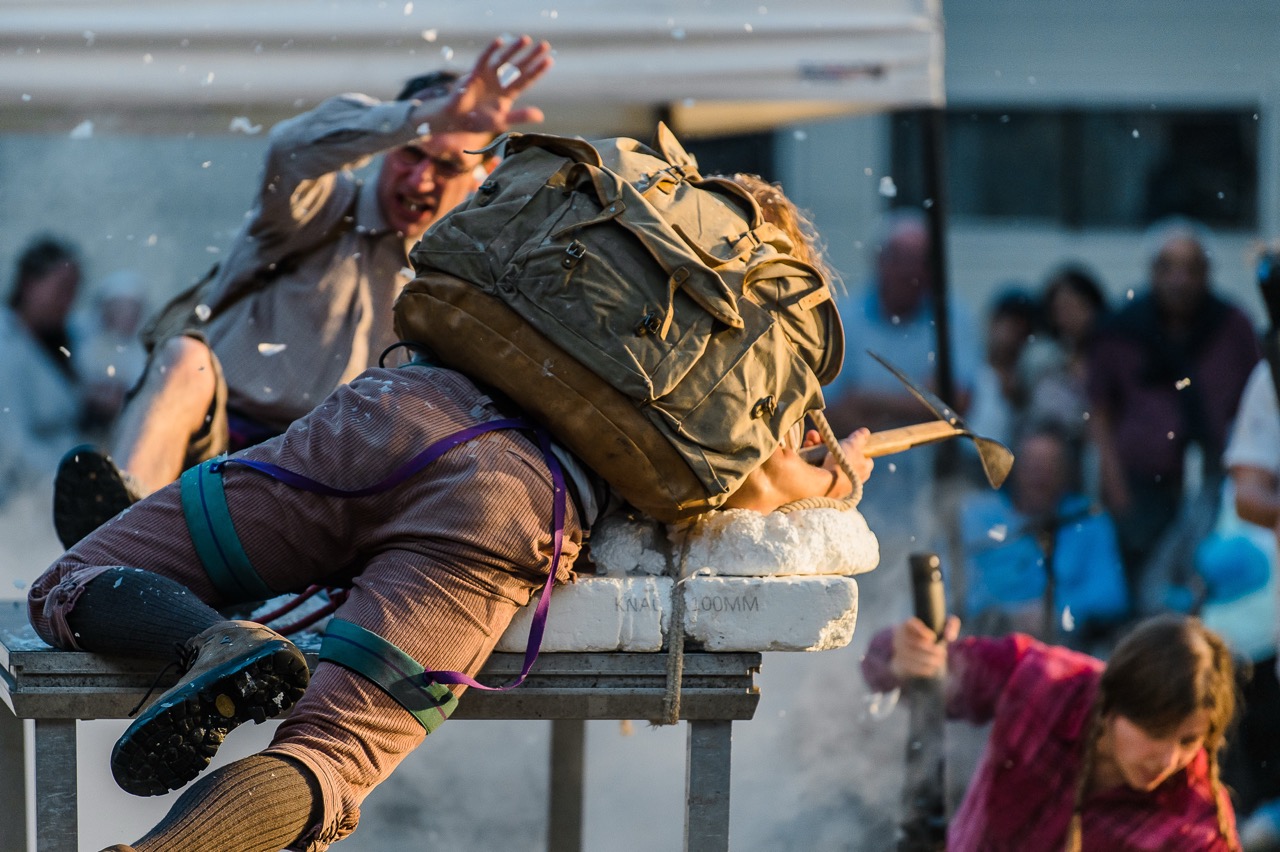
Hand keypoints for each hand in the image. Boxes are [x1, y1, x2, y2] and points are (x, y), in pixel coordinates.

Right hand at [426, 35, 552, 135]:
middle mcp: (500, 82)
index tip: (549, 60)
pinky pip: (484, 59)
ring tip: (526, 39)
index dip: (537, 71)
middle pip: (519, 67)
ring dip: (514, 49)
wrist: (457, 121)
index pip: (526, 80)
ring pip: (504, 60)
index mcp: (508, 94)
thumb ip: (520, 116)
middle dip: (531, 56)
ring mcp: (488, 77)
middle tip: (545, 45)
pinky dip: (491, 50)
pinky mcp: (475, 74)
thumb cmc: (479, 122)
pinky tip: (500, 41)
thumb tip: (540, 115)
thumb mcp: (502, 121)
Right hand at [799, 427, 872, 497]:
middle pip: (841, 455)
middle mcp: (850, 479)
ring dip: (817, 444)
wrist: (822, 483)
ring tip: (811, 437)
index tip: (849, 440)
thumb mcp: (854, 444)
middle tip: (823, 435)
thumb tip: (865, 432)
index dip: (858, 448)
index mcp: (863, 471)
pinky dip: (811, 454)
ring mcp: (834, 482)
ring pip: (826, 458)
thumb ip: (860, 437)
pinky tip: (807, 445)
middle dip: (830, 442)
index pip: (865, 458)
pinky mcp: (820, 484)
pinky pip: (816, 465)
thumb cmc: (842, 464)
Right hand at [889, 615, 959, 680]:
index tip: (933, 637)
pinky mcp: (899, 663)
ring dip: (929, 660)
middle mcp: (899, 635)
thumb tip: (950, 637)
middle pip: (914, 643)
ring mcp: (898, 650)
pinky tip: (933, 668)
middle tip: (943, 653)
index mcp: (908, 623)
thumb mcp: (944, 625)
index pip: (911, 624)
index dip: (922, 631)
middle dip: (931, 650)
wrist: (920, 648)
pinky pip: (911, 667)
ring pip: (913, 656)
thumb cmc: (934, 633)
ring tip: (940, 661)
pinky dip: (924, 668)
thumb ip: (951, 625)